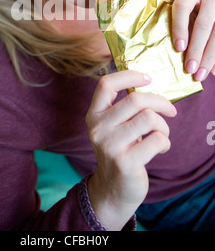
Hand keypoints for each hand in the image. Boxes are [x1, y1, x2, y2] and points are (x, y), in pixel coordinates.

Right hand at [86, 70, 176, 229]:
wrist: (113, 189)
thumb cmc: (120, 150)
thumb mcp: (113, 126)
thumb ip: (124, 107)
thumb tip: (149, 83)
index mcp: (94, 114)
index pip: (105, 84)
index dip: (129, 75)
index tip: (148, 78)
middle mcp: (98, 127)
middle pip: (135, 100)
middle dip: (160, 102)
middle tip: (170, 110)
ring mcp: (109, 145)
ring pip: (149, 118)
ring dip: (164, 125)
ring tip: (162, 134)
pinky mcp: (125, 162)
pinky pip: (157, 140)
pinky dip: (165, 142)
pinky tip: (161, 148)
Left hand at [172, 0, 214, 81]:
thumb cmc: (203, 6)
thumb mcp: (194, 8)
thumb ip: (186, 24)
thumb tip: (178, 54)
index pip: (183, 6)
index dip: (179, 27)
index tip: (178, 48)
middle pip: (204, 23)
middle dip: (196, 49)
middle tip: (189, 69)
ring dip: (210, 57)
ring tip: (201, 73)